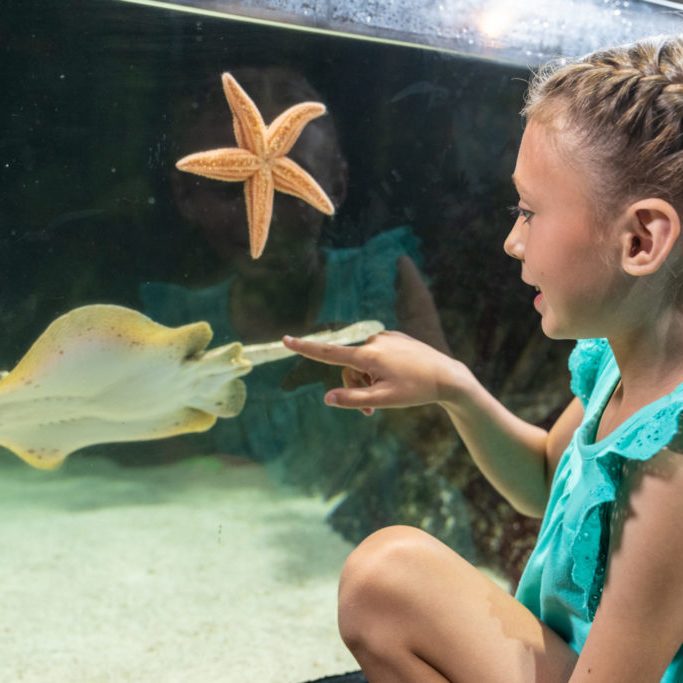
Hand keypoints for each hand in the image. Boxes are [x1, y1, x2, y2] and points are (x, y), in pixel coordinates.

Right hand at [282, 330, 465, 414]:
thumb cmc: (416, 390)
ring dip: (368, 380)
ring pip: (364, 362)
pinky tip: (400, 377)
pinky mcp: (396, 337)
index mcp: (368, 355)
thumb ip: (353, 399)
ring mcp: (386, 337)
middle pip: (349, 368)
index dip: (305, 348)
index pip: (328, 353)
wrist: (448, 376)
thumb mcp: (383, 400)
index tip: (285, 339)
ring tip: (388, 393)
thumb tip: (326, 397)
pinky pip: (378, 354)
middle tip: (369, 412)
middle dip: (355, 388)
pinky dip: (380, 368)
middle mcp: (374, 341)